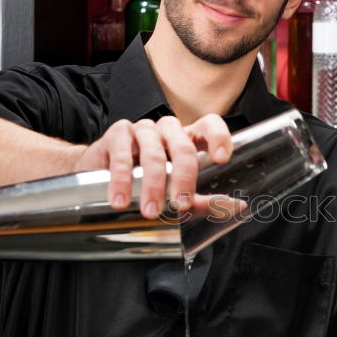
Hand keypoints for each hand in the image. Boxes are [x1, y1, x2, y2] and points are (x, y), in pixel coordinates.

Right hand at [74, 114, 231, 218]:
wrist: (101, 178)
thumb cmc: (145, 184)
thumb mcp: (176, 194)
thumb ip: (204, 201)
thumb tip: (236, 206)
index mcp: (188, 139)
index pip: (209, 125)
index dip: (218, 137)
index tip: (221, 159)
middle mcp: (168, 131)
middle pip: (183, 146)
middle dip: (184, 178)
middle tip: (180, 206)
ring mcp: (143, 129)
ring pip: (154, 153)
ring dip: (153, 185)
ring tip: (150, 211)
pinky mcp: (117, 133)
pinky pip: (122, 154)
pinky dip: (122, 179)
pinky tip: (121, 199)